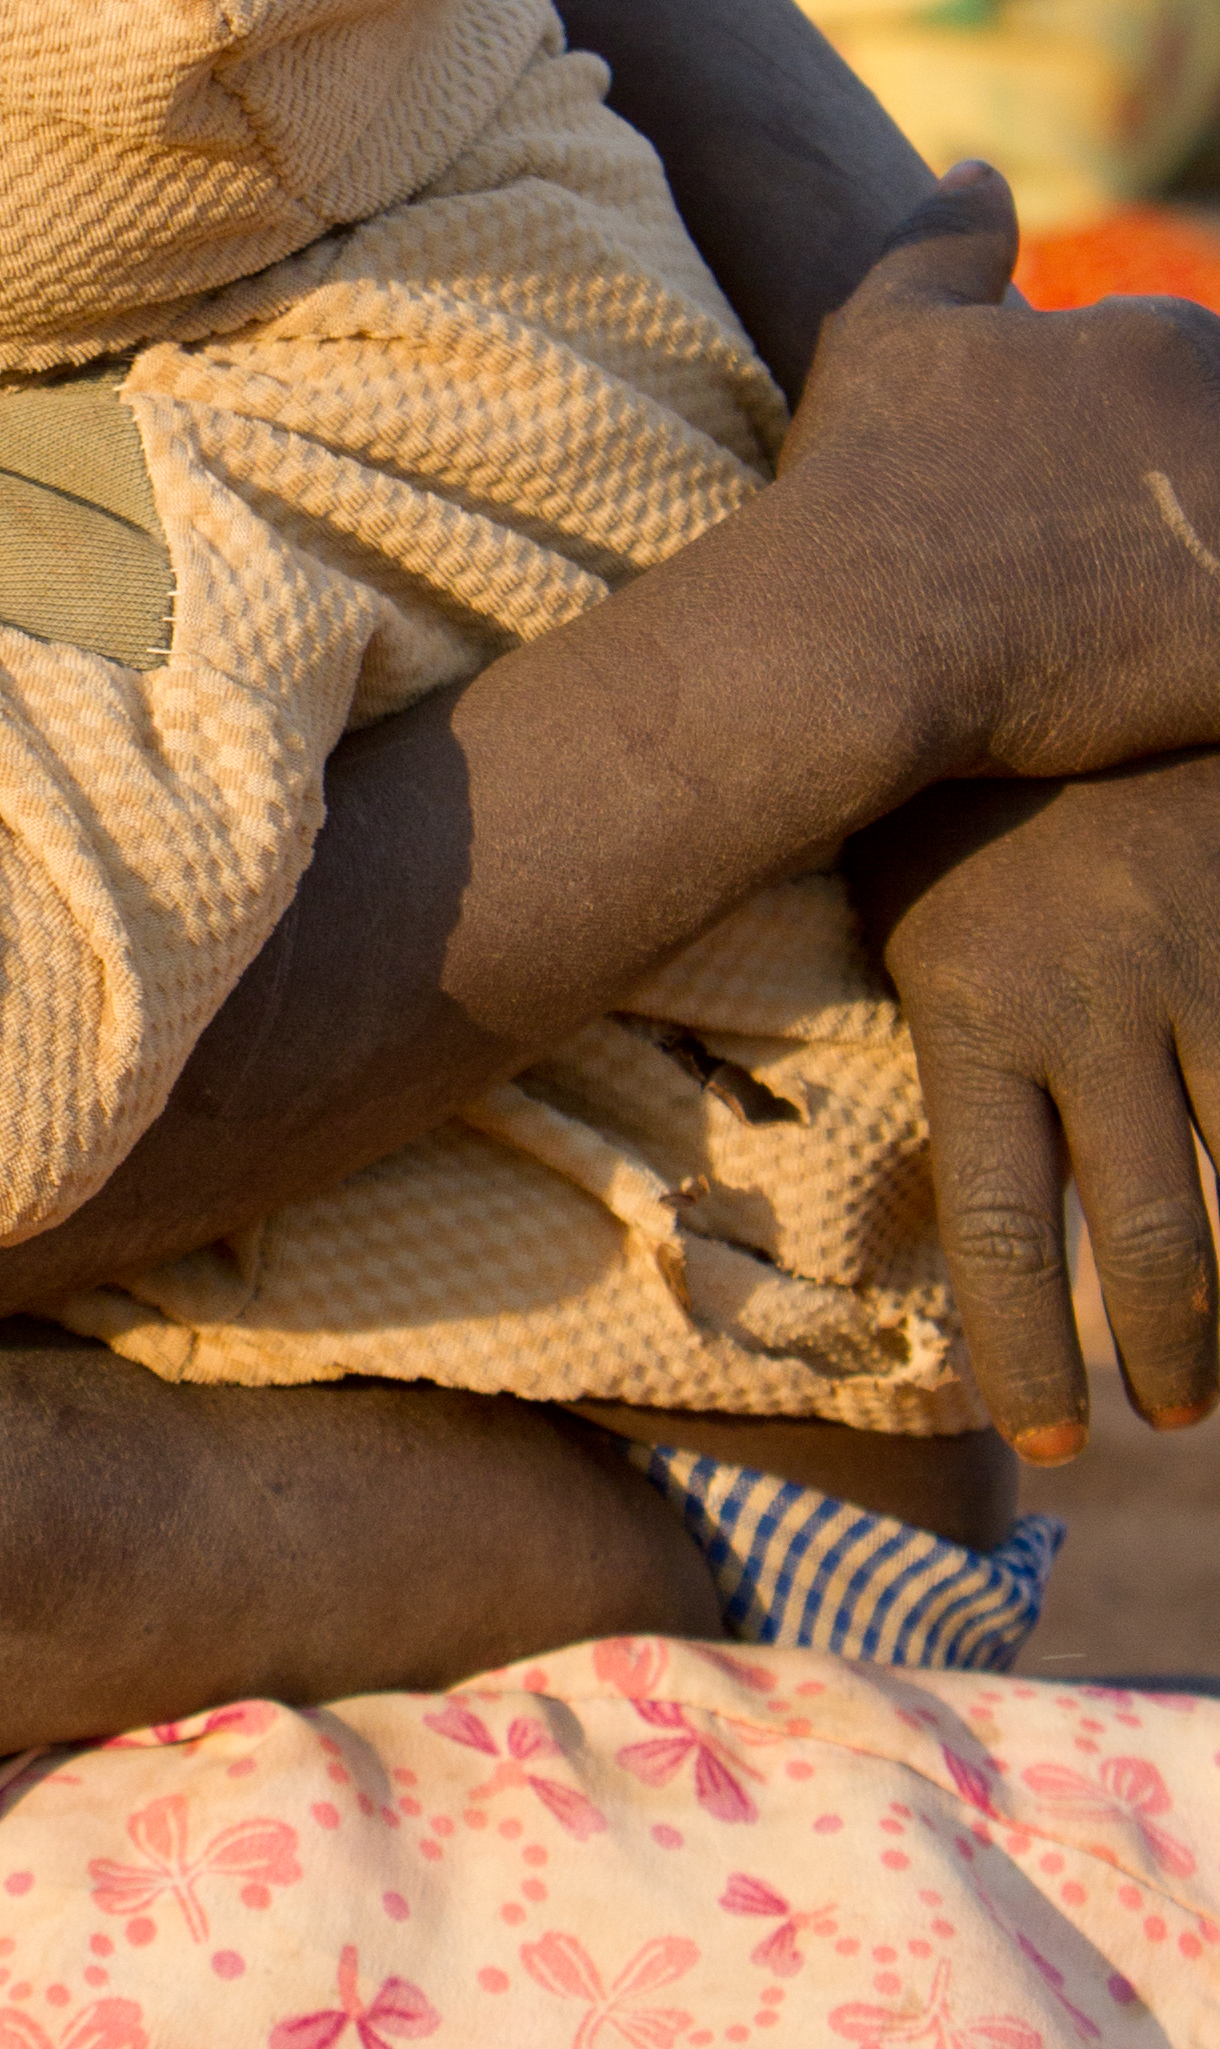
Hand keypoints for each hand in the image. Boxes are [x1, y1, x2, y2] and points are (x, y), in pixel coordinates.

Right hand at [773, 164, 1219, 790]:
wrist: (852, 629)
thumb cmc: (864, 479)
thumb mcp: (886, 329)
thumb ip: (944, 241)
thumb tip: (980, 172)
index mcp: (1167, 342)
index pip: (1202, 389)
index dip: (1147, 458)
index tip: (1077, 515)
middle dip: (1184, 515)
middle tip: (1099, 581)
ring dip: (1194, 578)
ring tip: (1125, 627)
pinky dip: (1206, 669)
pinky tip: (1155, 686)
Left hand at [855, 759, 1219, 1459]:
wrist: (1067, 599)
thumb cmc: (956, 754)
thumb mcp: (900, 877)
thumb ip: (931, 1006)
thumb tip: (862, 1127)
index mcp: (980, 1011)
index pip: (1008, 1237)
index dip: (1029, 1359)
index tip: (1051, 1449)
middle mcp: (1102, 1010)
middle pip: (1153, 1239)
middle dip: (1174, 1349)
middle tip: (1173, 1414)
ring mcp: (1213, 967)